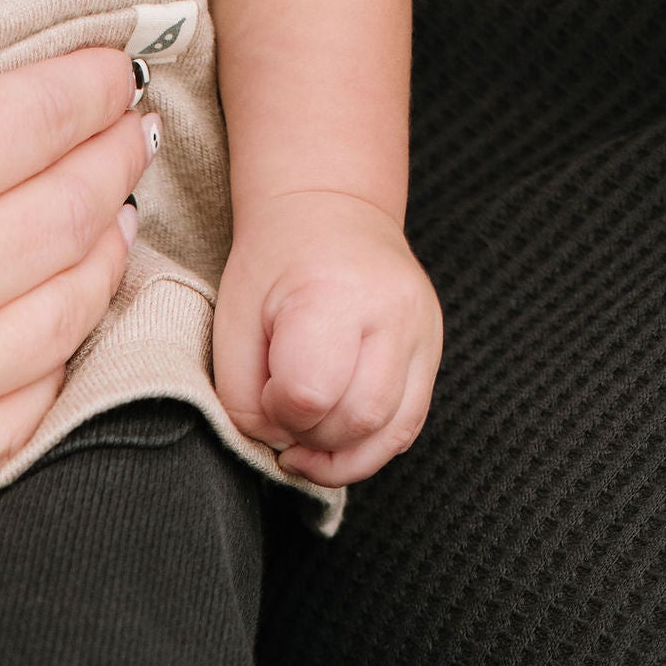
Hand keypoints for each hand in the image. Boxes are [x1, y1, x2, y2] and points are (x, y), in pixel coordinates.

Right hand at [0, 0, 150, 523]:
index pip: (52, 114)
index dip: (98, 80)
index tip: (112, 65)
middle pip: (77, 215)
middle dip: (114, 161)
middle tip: (125, 134)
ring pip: (63, 322)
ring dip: (100, 263)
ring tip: (107, 225)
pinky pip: (8, 432)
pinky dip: (50, 377)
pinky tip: (50, 337)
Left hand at [212, 189, 441, 490]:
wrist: (332, 211)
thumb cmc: (273, 265)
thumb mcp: (233, 323)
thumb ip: (244, 397)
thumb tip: (279, 443)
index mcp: (334, 295)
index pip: (309, 394)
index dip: (278, 411)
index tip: (266, 390)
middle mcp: (393, 314)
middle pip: (356, 419)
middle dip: (310, 437)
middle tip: (285, 412)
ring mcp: (423, 334)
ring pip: (390, 434)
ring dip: (340, 454)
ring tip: (307, 436)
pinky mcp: (432, 352)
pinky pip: (407, 427)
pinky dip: (368, 449)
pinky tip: (336, 441)